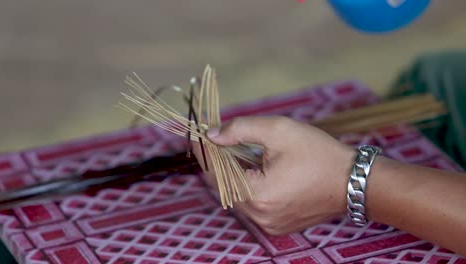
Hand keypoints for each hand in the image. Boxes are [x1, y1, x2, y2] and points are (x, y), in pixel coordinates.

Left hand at [193, 116, 353, 234]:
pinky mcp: (277, 226)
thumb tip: (212, 135)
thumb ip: (240, 130)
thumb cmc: (319, 154)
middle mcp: (259, 216)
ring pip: (236, 196)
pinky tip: (252, 169)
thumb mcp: (279, 131)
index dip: (203, 152)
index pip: (216, 172)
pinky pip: (251, 205)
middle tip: (215, 139)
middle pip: (223, 186)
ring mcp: (268, 225)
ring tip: (235, 152)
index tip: (194, 135)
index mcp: (257, 195)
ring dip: (232, 174)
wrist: (353, 181)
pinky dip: (247, 186)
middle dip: (217, 162)